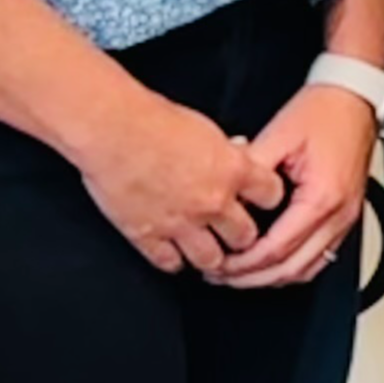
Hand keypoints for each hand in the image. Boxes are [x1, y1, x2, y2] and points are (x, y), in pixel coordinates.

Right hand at [73, 93, 284, 277]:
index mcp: (232, 170)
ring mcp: (180, 222)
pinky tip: (174, 254)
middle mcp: (212, 201)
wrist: (112, 129)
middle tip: (235, 233)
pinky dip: (173, 260)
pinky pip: (169, 263)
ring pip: (210, 259)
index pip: (271, 195)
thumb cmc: (154, 119)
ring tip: (208, 250)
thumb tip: (236, 154)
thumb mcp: (206, 128)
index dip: (267, 199)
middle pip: (245, 236)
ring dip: (211, 256)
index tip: (260, 201)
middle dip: (242, 235)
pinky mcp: (147, 235)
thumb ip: (225, 151)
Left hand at [215, 84, 375, 288]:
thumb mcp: (277, 135)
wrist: (353, 98)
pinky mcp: (345, 215)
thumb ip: (249, 169)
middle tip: (221, 275)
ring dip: (272, 277)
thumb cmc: (324, 112)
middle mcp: (339, 214)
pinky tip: (272, 264)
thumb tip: (224, 194)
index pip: (276, 249)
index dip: (242, 263)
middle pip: (292, 268)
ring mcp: (346, 218)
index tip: (218, 264)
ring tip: (241, 274)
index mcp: (322, 197)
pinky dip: (293, 267)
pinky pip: (320, 256)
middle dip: (252, 278)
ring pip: (307, 269)